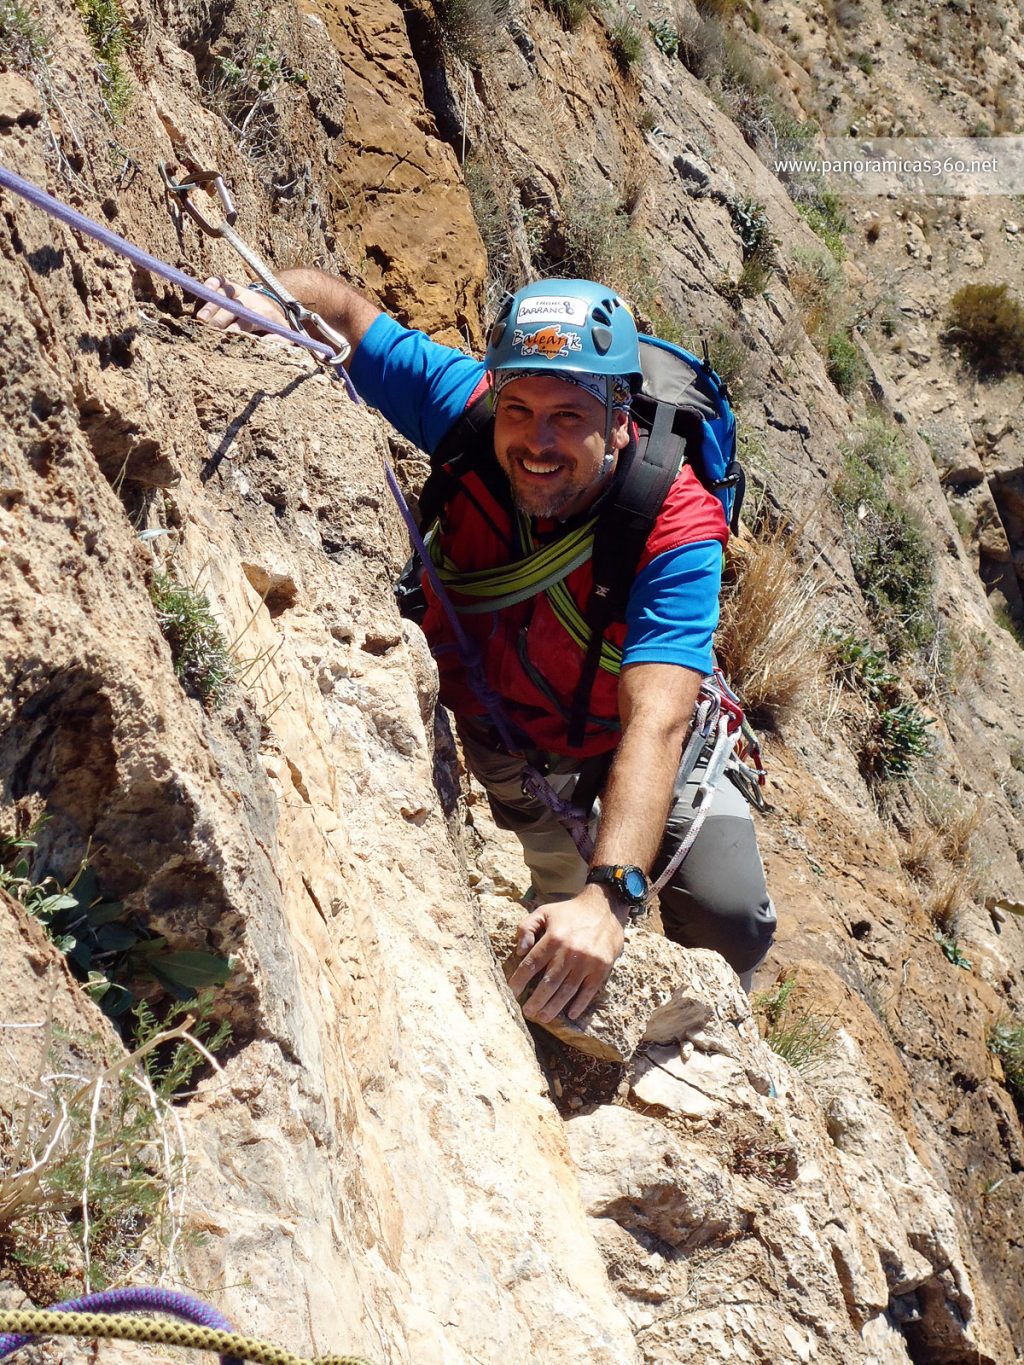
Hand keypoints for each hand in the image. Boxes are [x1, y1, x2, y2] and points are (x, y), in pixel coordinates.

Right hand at [196, 276, 287, 333]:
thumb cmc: (273, 325)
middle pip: (233, 308)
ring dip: (211, 305)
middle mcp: (250, 300)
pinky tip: (203, 290)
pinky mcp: (230, 285)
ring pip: (224, 294)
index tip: (228, 335)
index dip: (237, 328)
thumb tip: (268, 344)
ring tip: (200, 318)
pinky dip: (211, 284)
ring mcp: (239, 291)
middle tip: (209, 328)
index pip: (247, 321)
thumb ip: (280, 341)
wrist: (272, 304)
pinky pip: (219, 281)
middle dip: (220, 318)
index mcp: (262, 313)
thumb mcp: (285, 335)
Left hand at [508, 886, 624, 1023]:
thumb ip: (526, 928)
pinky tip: (570, 1014)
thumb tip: (519, 951)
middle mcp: (570, 951)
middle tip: (527, 1012)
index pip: (532, 964)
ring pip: (567, 990)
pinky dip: (580, 1004)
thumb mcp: (544, 912)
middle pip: (549, 982)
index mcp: (553, 937)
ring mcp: (587, 961)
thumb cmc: (570, 912)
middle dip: (536, 1000)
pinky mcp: (602, 968)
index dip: (520, 980)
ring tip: (543, 1017)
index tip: (512, 991)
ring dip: (554, 1006)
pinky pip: (589, 990)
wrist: (605, 907)